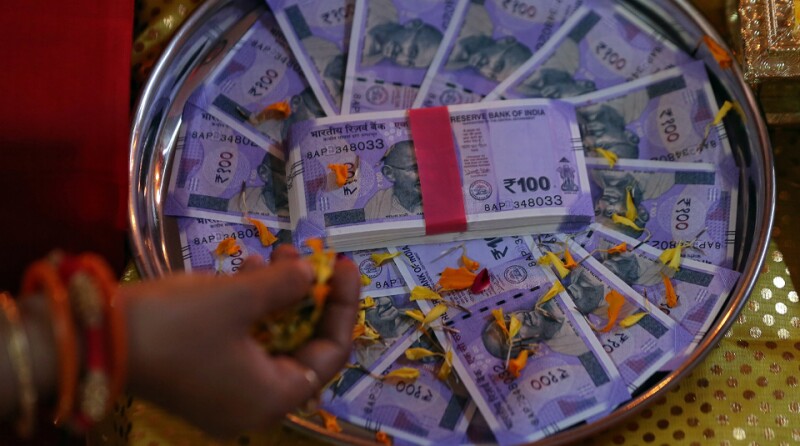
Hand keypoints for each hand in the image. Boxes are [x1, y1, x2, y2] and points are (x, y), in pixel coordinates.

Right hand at [122, 245, 359, 436]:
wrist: (93, 339)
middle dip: (309, 297)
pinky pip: (246, 343)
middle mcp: (255, 403)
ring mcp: (228, 392)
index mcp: (272, 398)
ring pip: (274, 341)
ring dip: (280, 296)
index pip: (330, 354)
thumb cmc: (175, 324)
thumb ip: (286, 286)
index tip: (344, 266)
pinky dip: (253, 310)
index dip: (342, 307)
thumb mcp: (238, 299)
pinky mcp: (206, 376)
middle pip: (303, 347)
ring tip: (278, 253)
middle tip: (310, 257)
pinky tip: (250, 271)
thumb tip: (311, 274)